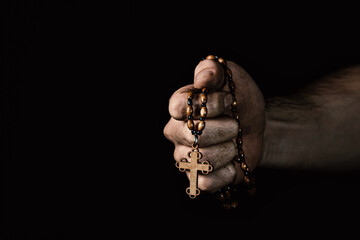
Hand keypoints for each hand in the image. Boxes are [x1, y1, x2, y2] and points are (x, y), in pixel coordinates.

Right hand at [163, 59, 264, 192]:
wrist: (255, 125)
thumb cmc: (239, 98)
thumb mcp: (230, 75)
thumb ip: (212, 70)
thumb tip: (202, 81)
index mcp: (180, 108)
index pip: (180, 107)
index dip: (210, 105)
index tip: (229, 100)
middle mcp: (176, 133)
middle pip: (194, 136)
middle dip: (226, 129)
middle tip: (235, 124)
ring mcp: (185, 157)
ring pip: (204, 159)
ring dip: (229, 150)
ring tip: (232, 142)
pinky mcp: (197, 178)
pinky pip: (208, 182)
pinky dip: (227, 171)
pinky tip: (231, 161)